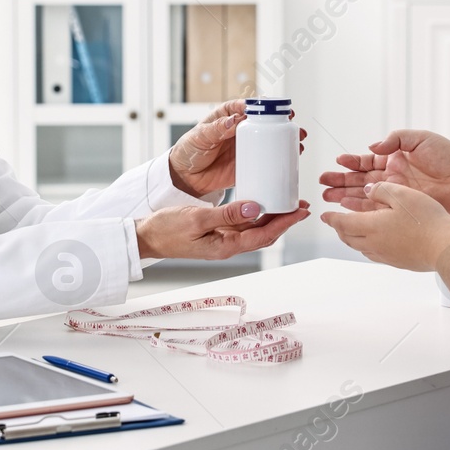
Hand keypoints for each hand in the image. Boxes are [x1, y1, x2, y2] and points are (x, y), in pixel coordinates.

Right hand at [136, 198, 310, 260]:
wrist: (147, 237)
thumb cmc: (167, 229)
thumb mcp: (197, 218)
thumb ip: (227, 214)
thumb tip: (255, 208)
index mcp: (225, 246)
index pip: (263, 235)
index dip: (285, 223)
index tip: (301, 211)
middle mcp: (228, 245)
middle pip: (264, 234)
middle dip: (284, 221)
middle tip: (302, 205)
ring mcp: (222, 239)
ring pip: (255, 229)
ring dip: (272, 217)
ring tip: (288, 203)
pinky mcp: (216, 232)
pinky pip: (242, 225)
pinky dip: (255, 214)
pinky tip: (262, 203)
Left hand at [168, 99, 307, 197]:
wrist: (184, 177)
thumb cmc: (188, 151)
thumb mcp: (200, 136)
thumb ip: (217, 127)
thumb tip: (235, 118)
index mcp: (228, 116)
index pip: (250, 107)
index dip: (267, 106)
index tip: (279, 108)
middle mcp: (240, 130)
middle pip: (266, 122)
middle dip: (284, 122)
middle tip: (294, 126)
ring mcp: (246, 147)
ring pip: (271, 140)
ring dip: (286, 140)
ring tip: (298, 143)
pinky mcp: (248, 165)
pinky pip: (266, 161)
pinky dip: (280, 159)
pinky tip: (291, 160)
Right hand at [319, 129, 449, 217]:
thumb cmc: (448, 158)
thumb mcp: (420, 138)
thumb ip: (395, 139)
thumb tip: (373, 146)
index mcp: (397, 157)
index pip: (368, 159)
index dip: (352, 161)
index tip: (338, 162)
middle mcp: (393, 175)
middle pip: (361, 178)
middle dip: (341, 180)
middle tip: (323, 183)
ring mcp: (396, 192)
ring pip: (364, 194)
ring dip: (345, 195)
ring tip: (327, 196)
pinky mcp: (400, 206)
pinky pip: (375, 207)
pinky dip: (359, 207)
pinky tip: (345, 206)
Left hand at [320, 181, 449, 271]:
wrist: (444, 247)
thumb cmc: (426, 221)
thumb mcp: (402, 194)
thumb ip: (381, 189)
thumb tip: (368, 189)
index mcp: (371, 226)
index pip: (342, 223)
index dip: (332, 218)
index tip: (324, 215)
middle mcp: (374, 243)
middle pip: (348, 237)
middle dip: (339, 228)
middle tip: (335, 222)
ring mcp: (385, 255)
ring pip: (360, 247)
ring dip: (352, 237)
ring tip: (352, 230)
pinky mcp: (397, 262)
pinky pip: (374, 253)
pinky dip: (367, 245)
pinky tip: (375, 241)